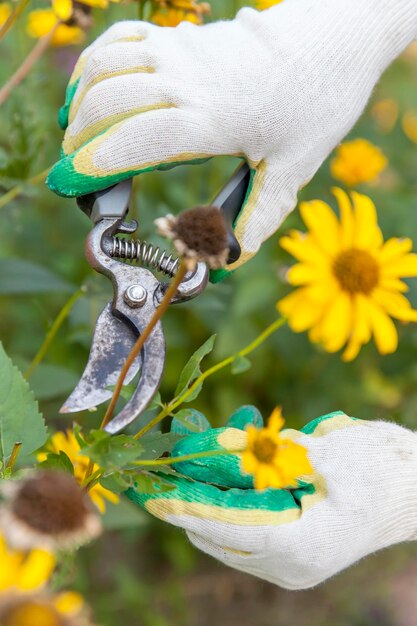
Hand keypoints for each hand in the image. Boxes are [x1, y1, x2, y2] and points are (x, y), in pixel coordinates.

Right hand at [47, 0, 416, 270]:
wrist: (331, 42)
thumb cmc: (317, 103)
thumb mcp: (292, 170)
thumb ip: (257, 216)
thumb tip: (231, 260)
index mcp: (213, 120)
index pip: (137, 139)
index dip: (96, 163)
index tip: (73, 184)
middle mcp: (187, 82)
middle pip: (108, 104)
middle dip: (78, 142)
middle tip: (73, 174)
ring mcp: (180, 53)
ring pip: (106, 69)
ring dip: (80, 103)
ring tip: (77, 138)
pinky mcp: (180, 38)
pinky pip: (121, 40)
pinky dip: (95, 65)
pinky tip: (92, 92)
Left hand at [127, 407, 416, 589]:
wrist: (416, 484)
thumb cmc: (385, 470)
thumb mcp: (334, 455)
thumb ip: (282, 456)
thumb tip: (236, 448)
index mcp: (303, 546)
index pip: (231, 530)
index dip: (190, 511)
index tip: (156, 498)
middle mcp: (292, 562)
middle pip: (223, 536)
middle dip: (191, 504)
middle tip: (161, 477)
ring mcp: (292, 558)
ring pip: (231, 534)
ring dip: (207, 502)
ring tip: (182, 471)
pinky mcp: (292, 545)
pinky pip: (247, 527)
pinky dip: (229, 502)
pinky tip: (217, 473)